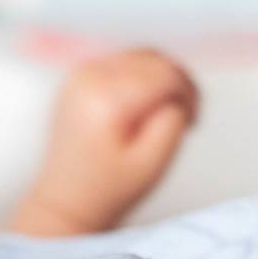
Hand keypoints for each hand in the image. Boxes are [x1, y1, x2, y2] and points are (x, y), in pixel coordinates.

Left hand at [6, 47, 198, 237]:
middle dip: (177, 84)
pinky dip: (141, 77)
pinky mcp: (78, 78)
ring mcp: (79, 75)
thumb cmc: (106, 189)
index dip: (188, 94)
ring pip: (140, 57)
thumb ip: (173, 121)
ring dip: (161, 79)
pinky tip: (144, 107)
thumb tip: (176, 93)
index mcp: (105, 99)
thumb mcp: (153, 163)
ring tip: (164, 113)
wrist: (65, 201)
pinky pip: (122, 63)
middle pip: (154, 59)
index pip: (165, 73)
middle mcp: (88, 78)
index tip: (192, 120)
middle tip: (184, 117)